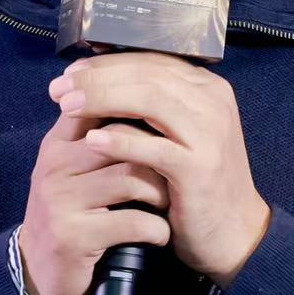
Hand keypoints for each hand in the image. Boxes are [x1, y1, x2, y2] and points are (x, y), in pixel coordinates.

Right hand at [16, 88, 173, 294]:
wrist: (40, 273)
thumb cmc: (71, 215)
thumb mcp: (75, 170)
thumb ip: (98, 136)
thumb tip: (146, 96)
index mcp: (58, 143)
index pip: (99, 105)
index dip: (140, 110)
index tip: (172, 125)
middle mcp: (55, 165)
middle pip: (122, 138)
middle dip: (160, 154)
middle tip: (181, 168)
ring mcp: (61, 200)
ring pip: (131, 178)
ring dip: (162, 193)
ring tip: (169, 203)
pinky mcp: (72, 235)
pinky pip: (132, 221)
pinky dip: (157, 229)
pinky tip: (160, 235)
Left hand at [47, 52, 271, 286]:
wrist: (234, 233)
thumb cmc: (195, 182)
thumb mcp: (177, 134)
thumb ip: (150, 104)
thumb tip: (95, 78)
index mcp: (207, 88)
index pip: (152, 60)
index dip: (108, 63)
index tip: (72, 72)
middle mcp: (213, 103)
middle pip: (147, 75)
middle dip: (98, 78)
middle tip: (59, 88)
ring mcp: (210, 134)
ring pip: (150, 101)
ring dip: (103, 99)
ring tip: (67, 106)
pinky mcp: (200, 168)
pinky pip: (154, 147)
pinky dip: (120, 141)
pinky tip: (91, 140)